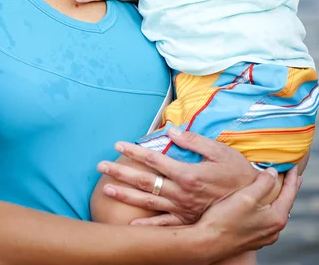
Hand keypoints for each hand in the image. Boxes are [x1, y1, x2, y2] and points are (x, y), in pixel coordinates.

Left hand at [97, 129, 257, 225]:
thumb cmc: (237, 173)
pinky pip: (163, 226)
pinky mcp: (188, 222)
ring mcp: (183, 210)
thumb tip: (171, 128)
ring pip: (148, 202)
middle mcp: (181, 193)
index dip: (134, 151)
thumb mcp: (220, 151)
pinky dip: (146, 227)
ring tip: (105, 190)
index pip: (154, 160)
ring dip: (125, 196)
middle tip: (100, 166)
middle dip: (121, 173)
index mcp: (187, 174)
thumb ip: (194, 140)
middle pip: (145, 181)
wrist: (255, 202)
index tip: (118, 145)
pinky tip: (130, 226)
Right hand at [197, 166, 300, 256]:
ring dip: (277, 198)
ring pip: (275, 212)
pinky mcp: (253, 238)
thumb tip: (273, 172)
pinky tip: (262, 203)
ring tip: (278, 187)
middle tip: (292, 175)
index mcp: (276, 218)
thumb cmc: (225, 220)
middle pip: (285, 203)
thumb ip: (263, 183)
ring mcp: (263, 236)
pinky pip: (266, 218)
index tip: (293, 165)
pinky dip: (268, 206)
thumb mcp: (246, 196)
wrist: (207, 243)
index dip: (292, 178)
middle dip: (288, 188)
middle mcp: (273, 230)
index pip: (289, 193)